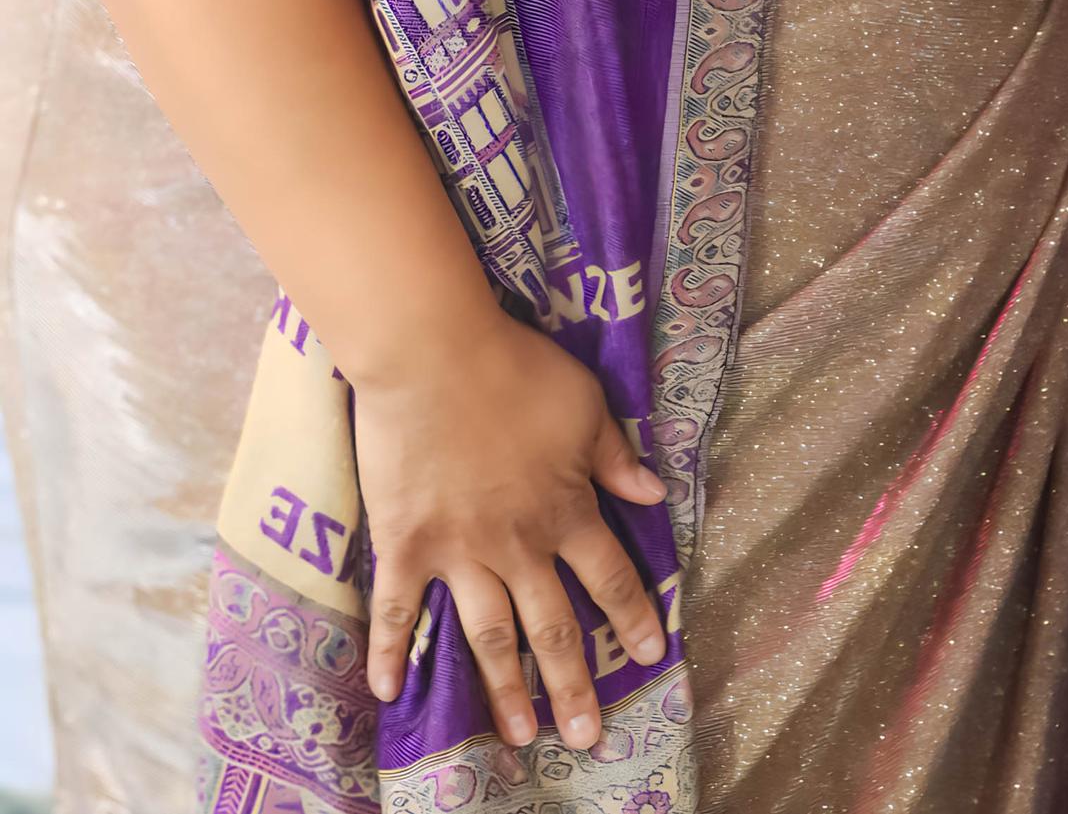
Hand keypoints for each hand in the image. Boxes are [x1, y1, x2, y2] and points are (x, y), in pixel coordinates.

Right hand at [354, 312, 667, 751]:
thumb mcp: (586, 403)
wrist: (434, 355)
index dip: (634, 618)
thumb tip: (653, 494)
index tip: (651, 656)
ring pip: (489, 636)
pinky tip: (386, 695)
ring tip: (519, 738)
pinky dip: (390, 653)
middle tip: (586, 739)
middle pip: (554, 627)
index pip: (611, 578)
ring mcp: (459, 553)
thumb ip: (615, 457)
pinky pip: (398, 611)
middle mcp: (519, 545)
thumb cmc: (517, 369)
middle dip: (574, 686)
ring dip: (505, 692)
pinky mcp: (405, 546)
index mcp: (567, 510)